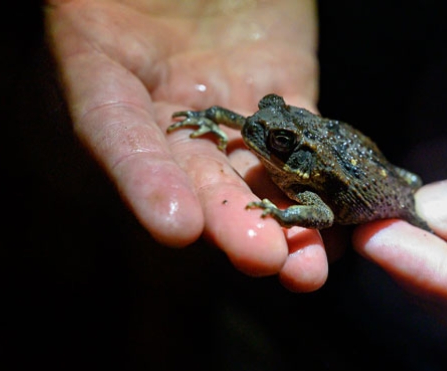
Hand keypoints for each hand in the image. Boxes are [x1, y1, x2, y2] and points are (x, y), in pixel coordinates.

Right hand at [45, 0, 328, 290]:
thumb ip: (112, 0)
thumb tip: (148, 46)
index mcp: (103, 57)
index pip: (114, 128)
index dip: (142, 178)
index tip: (175, 225)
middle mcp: (163, 91)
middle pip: (191, 169)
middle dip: (228, 218)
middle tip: (263, 259)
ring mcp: (226, 92)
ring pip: (251, 168)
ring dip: (280, 219)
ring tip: (308, 268)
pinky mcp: (282, 86)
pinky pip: (303, 138)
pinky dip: (320, 176)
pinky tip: (343, 216)